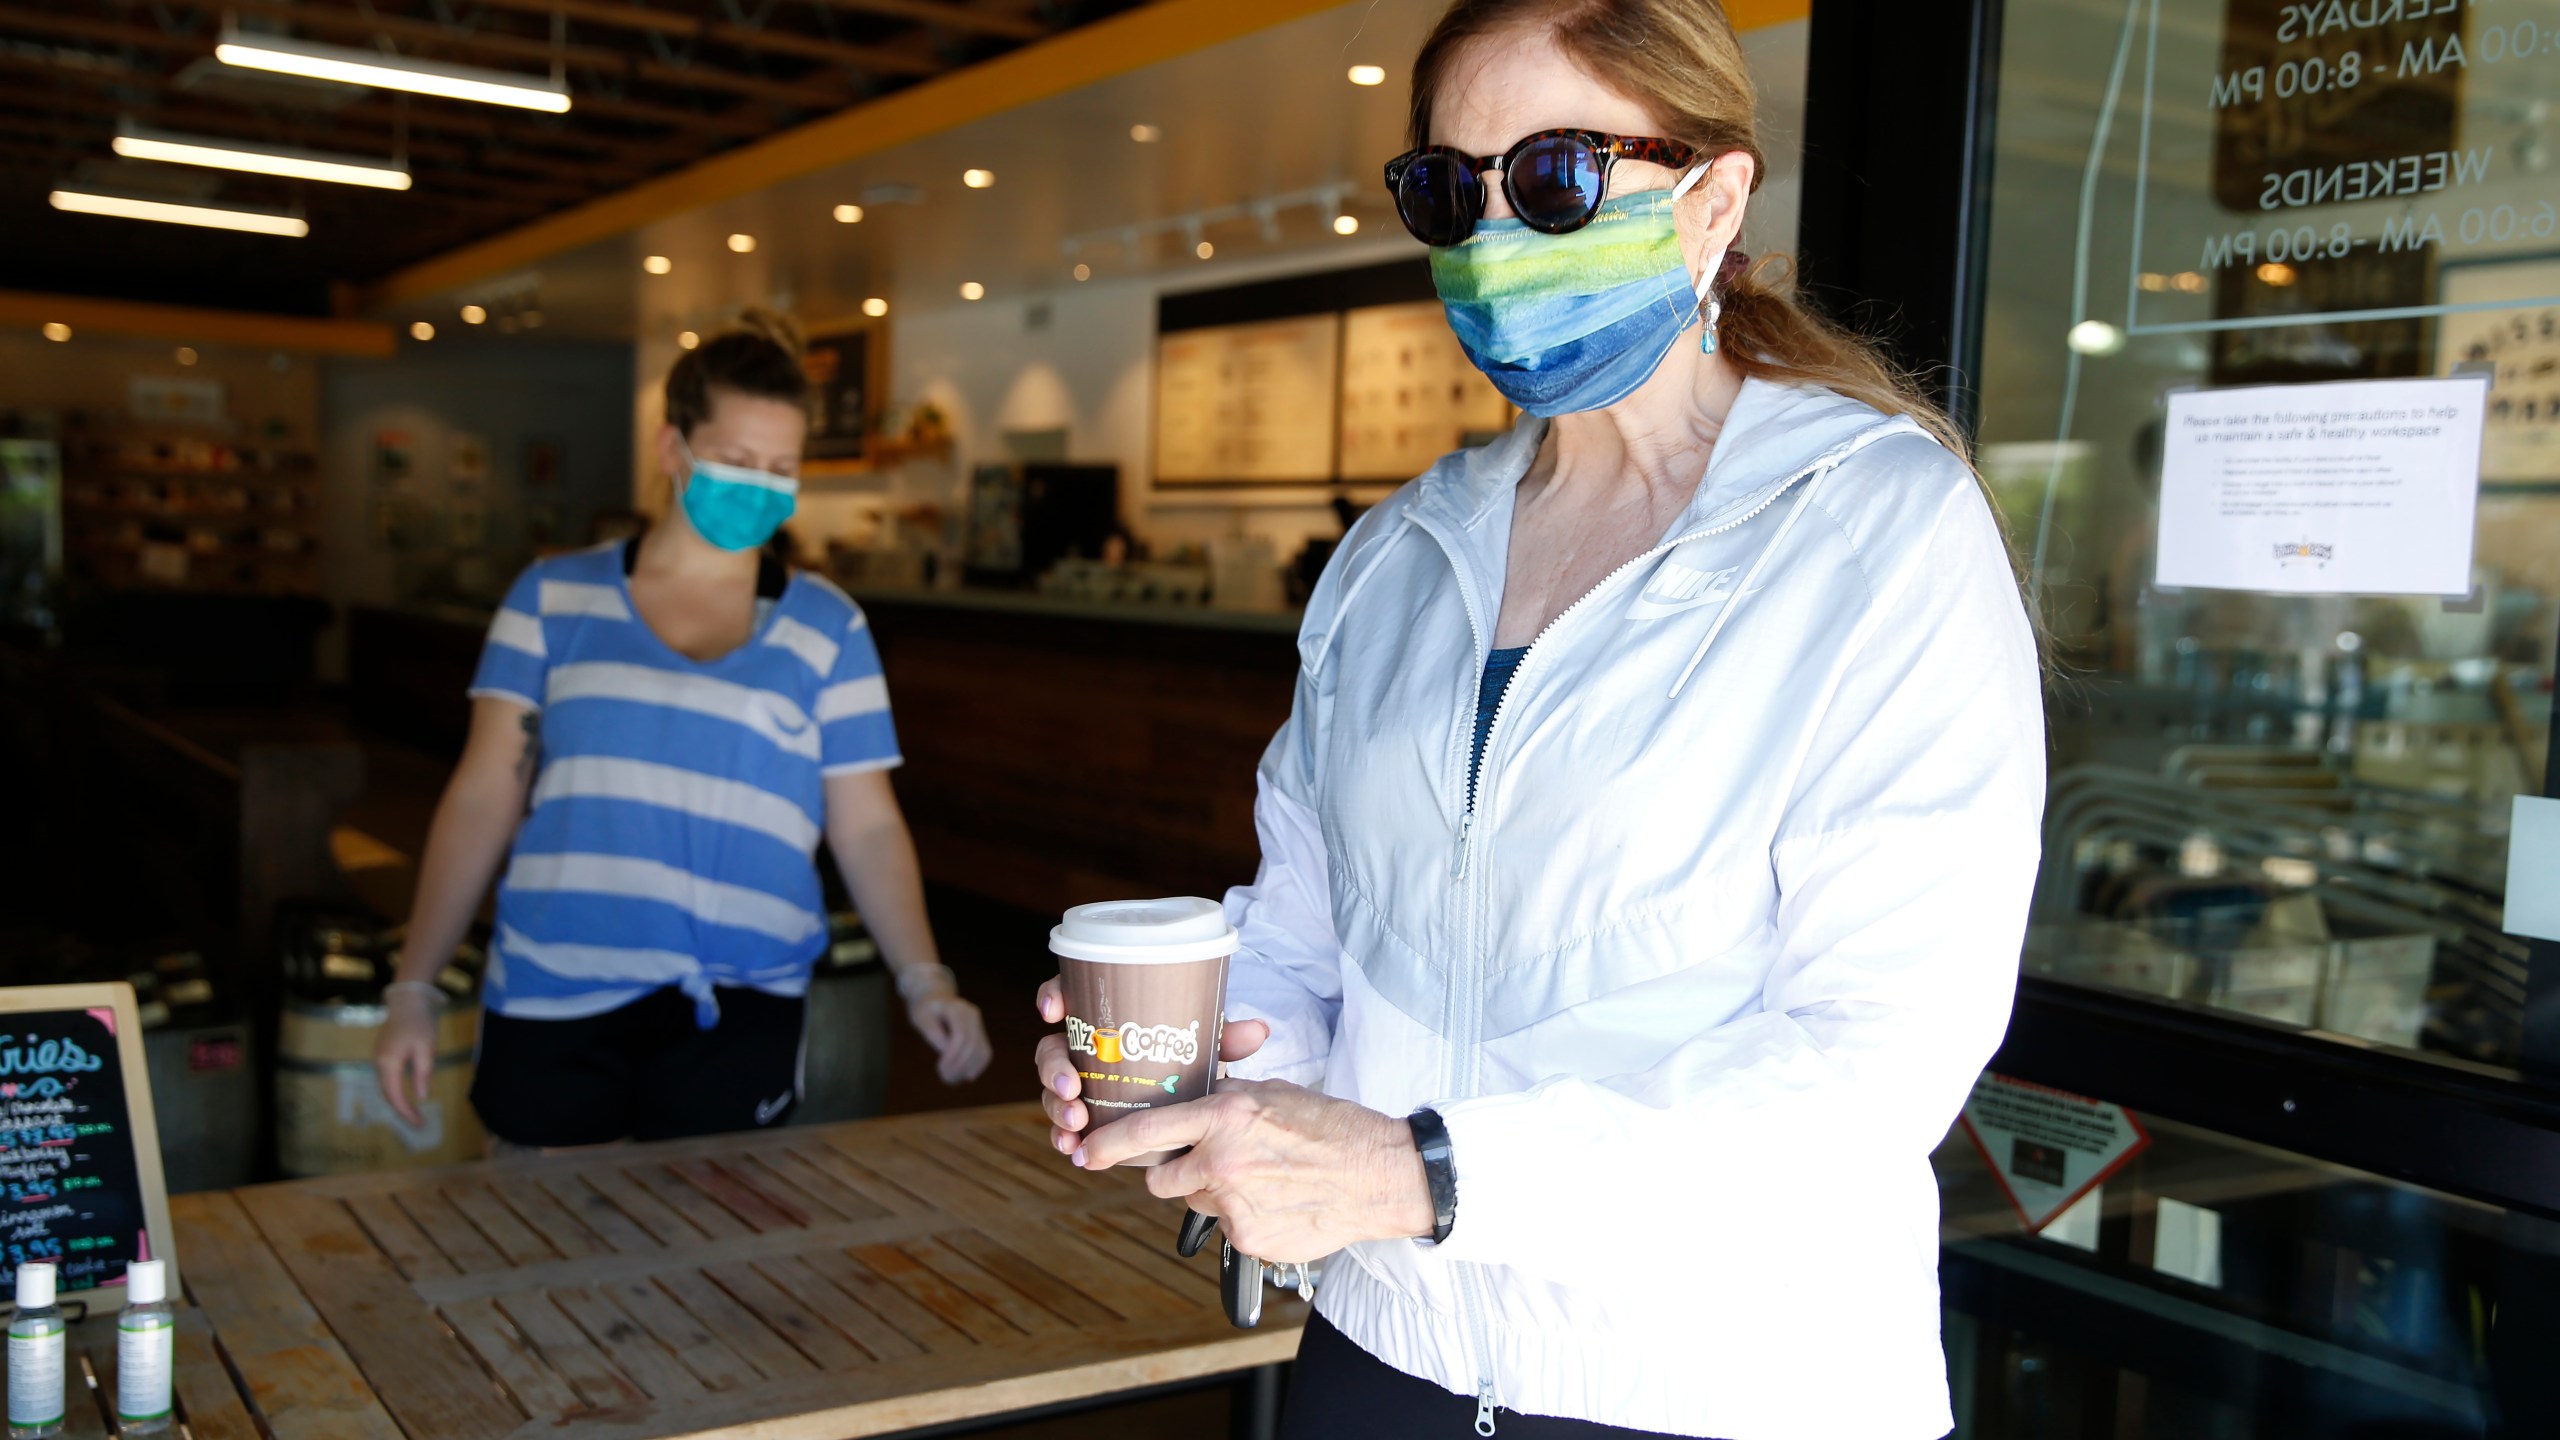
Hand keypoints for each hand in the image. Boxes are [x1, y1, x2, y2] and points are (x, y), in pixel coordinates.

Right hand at [372, 983, 441, 1127]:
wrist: (408, 1000)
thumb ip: (423, 1073)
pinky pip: (387, 1079)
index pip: (395, 1096)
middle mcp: (379, 1063)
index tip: (420, 1124)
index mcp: (388, 1063)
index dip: (406, 1112)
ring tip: (413, 1114)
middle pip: (387, 1094)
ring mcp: (379, 1058)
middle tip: (419, 1123)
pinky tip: (406, 1096)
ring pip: (386, 1087)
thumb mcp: (427, 1049)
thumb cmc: (420, 1023)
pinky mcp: (383, 1055)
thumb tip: (421, 1097)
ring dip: (397, 1102)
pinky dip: (395, 1091)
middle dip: (401, 1110)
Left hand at [906, 989, 991, 1084]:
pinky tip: (965, 1076)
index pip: (961, 1036)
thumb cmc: (925, 1009)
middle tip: (945, 1079)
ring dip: (968, 1069)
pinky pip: (985, 1053)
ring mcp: (979, 1023)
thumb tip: (947, 1052)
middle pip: (973, 1045)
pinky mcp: (980, 1033)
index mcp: (957, 1008)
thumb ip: (933, 1034)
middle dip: (960, 1066)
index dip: (952, 1056)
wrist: (935, 997)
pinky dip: (977, 1066)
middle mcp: (973, 1014)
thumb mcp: (921, 1018)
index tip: (939, 1068)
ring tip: (952, 1080)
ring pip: (982, 1051)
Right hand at [1034, 976, 1267, 1152]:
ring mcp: (1082, 1083)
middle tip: (1073, 1088)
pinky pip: (1064, 1124)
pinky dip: (1063, 1135)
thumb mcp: (1205, 1046)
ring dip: (1057, 1107)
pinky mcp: (1086, 1115)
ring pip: (1054, 1089)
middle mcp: (1088, 1048)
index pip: (1071, 995)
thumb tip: (1257, 1031)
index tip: (1053, 1010)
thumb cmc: (1190, 1058)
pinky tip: (1071, 1146)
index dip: (1054, 997)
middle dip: (1054, 1069)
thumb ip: (1226, 1039)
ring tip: (1077, 1123)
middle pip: (1052, 1048)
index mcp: (1108, 1018)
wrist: (1193, 1101)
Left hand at [1082, 1080, 1432, 1263]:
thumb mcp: (1270, 1093)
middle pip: (1161, 1179)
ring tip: (1260, 1180)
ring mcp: (1233, 1206)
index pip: (1146, 1131)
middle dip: (1175, 1173)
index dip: (1107, 1144)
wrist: (1377, 1174)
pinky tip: (1276, 1203)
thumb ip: (1222, 1100)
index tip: (1085, 1151)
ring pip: (1195, 1204)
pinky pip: (1226, 1229)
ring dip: (1213, 1194)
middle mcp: (1222, 1162)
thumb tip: (1186, 1103)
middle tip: (1209, 1163)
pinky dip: (1243, 1218)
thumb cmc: (1330, 1127)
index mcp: (1224, 1117)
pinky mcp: (1248, 1240)